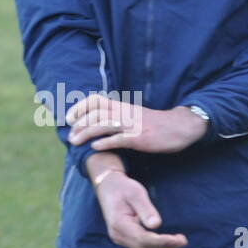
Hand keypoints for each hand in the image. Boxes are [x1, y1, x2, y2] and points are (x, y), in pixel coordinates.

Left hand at [66, 96, 207, 152]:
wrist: (179, 127)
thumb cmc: (155, 123)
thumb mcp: (134, 114)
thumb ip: (118, 115)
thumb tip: (98, 121)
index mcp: (122, 106)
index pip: (96, 101)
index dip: (80, 107)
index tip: (68, 117)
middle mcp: (125, 113)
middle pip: (96, 114)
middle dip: (79, 124)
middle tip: (69, 136)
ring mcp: (132, 125)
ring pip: (104, 125)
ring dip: (86, 133)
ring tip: (75, 142)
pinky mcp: (140, 138)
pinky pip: (119, 139)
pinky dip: (106, 142)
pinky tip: (95, 147)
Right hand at [93, 169, 187, 247]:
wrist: (108, 186)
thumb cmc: (123, 187)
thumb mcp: (135, 193)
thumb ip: (146, 209)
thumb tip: (156, 225)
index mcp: (118, 224)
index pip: (143, 239)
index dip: (162, 241)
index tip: (179, 240)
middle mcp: (117, 235)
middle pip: (145, 247)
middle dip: (165, 246)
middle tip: (183, 240)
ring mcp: (119, 238)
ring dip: (162, 247)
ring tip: (179, 241)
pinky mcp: (124, 237)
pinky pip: (141, 245)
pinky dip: (155, 245)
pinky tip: (167, 240)